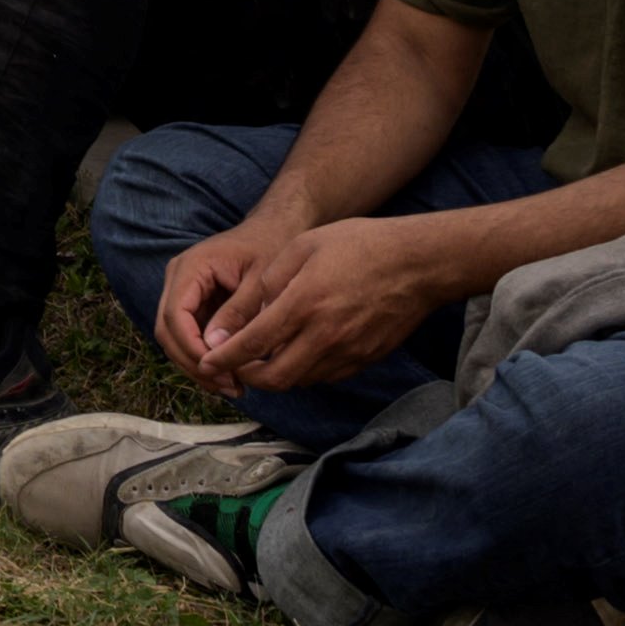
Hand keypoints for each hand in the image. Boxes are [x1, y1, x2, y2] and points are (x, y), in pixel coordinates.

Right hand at [148, 218, 285, 389]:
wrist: (274, 228)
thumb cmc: (271, 248)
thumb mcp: (260, 282)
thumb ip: (238, 313)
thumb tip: (216, 350)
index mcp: (191, 268)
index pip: (174, 316)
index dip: (192, 349)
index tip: (221, 371)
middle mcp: (178, 278)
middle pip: (168, 330)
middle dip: (194, 363)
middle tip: (228, 387)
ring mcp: (182, 290)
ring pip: (174, 337)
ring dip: (198, 364)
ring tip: (232, 386)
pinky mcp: (193, 301)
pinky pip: (188, 334)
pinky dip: (205, 356)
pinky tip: (229, 372)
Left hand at [168, 213, 423, 401]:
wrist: (419, 263)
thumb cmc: (359, 245)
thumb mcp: (303, 248)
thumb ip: (266, 284)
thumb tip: (238, 318)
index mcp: (304, 303)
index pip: (253, 343)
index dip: (224, 357)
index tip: (206, 361)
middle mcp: (326, 335)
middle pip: (275, 377)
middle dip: (246, 376)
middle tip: (231, 366)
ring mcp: (349, 351)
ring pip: (300, 380)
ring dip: (274, 375)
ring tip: (260, 359)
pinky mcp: (365, 359)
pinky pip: (325, 376)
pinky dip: (303, 371)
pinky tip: (296, 353)